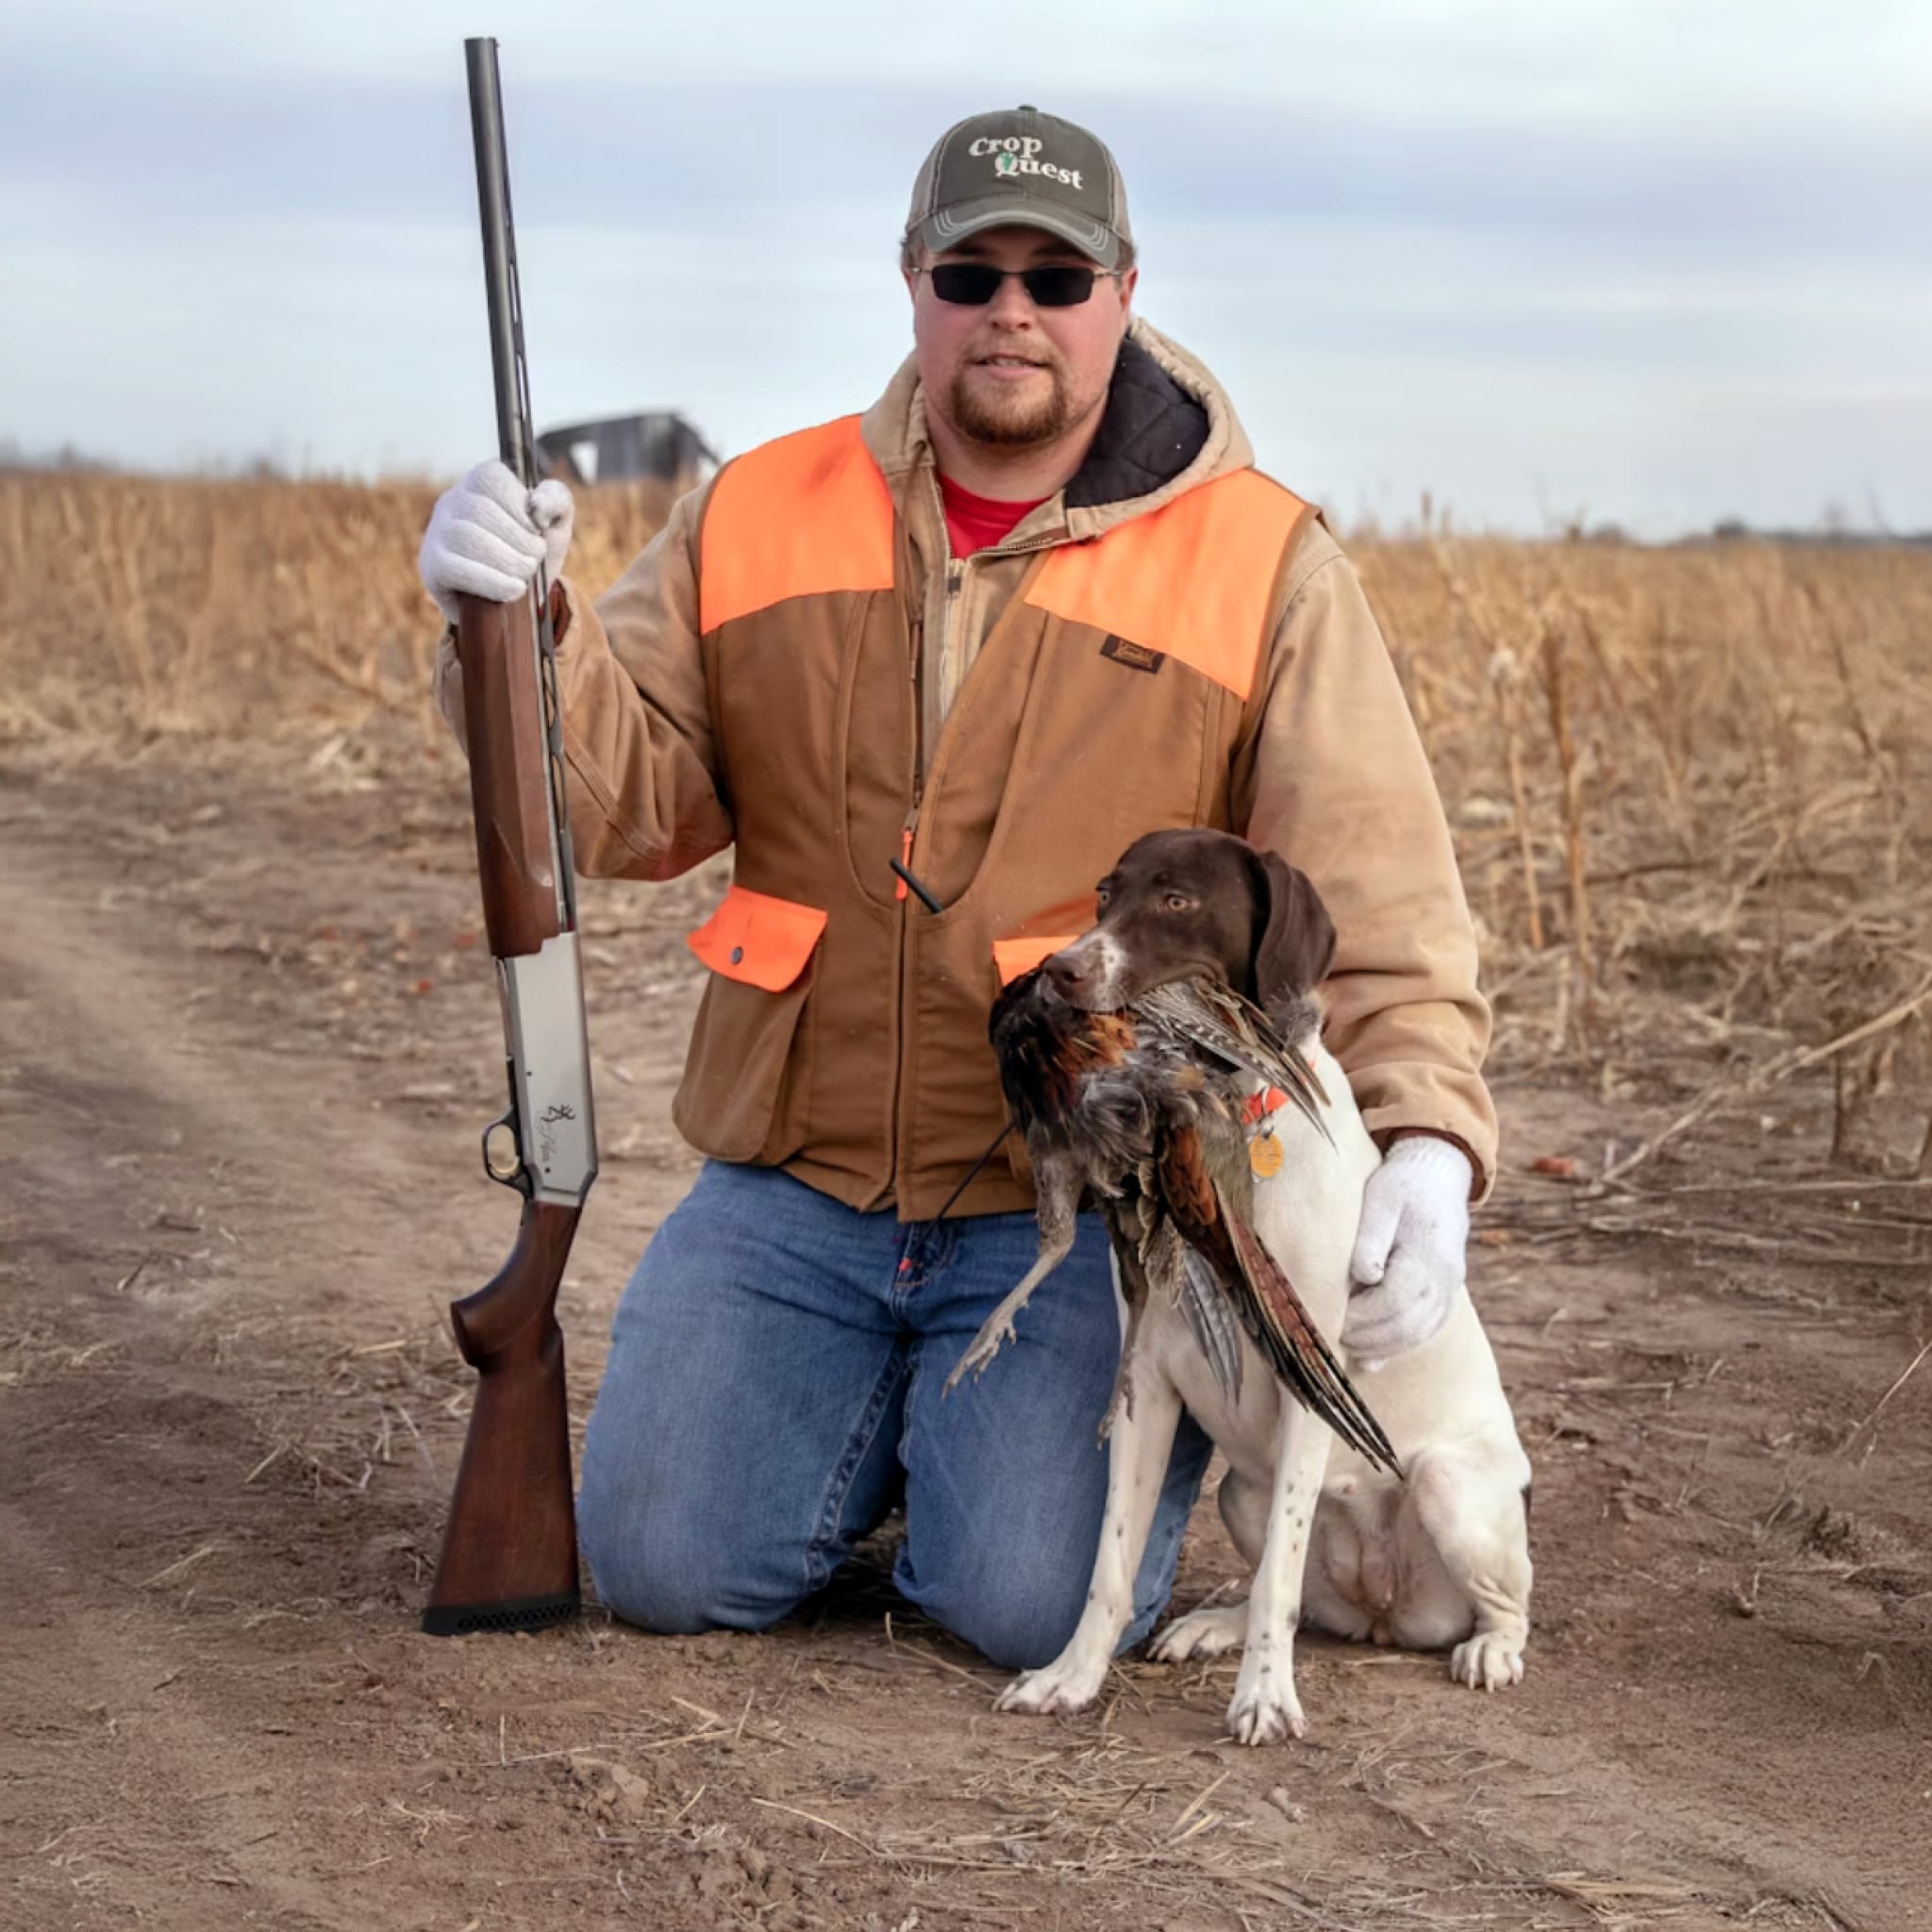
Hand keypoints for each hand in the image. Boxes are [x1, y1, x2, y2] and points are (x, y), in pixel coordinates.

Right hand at [417, 460, 573, 622]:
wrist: (513, 602)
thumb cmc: (529, 552)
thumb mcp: (554, 524)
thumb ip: (557, 500)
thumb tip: (537, 504)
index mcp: (478, 483)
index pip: (491, 477)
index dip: (518, 504)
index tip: (536, 528)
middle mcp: (451, 501)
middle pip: (481, 510)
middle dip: (519, 539)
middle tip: (536, 559)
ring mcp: (437, 533)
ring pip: (467, 537)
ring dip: (508, 560)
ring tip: (526, 574)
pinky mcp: (432, 566)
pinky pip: (454, 568)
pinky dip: (491, 581)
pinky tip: (514, 589)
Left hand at [1344, 1134, 1471, 1364]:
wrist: (1439, 1177)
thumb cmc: (1403, 1184)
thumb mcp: (1382, 1198)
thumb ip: (1371, 1237)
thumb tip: (1364, 1275)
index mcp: (1428, 1254)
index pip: (1394, 1299)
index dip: (1362, 1316)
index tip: (1333, 1316)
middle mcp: (1445, 1278)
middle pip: (1407, 1325)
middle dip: (1367, 1337)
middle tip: (1333, 1336)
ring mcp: (1449, 1289)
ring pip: (1417, 1334)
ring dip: (1380, 1347)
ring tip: (1347, 1346)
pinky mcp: (1446, 1295)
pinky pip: (1425, 1331)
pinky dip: (1397, 1347)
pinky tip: (1371, 1358)